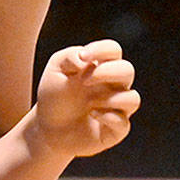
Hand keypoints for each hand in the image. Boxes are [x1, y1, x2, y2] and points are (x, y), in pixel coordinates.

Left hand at [34, 39, 139, 157]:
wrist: (46, 127)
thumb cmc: (54, 94)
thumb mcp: (56, 69)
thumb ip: (70, 56)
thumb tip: (87, 59)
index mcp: (101, 66)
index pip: (114, 50)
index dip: (103, 50)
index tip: (84, 56)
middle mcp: (113, 85)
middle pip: (127, 70)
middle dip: (107, 72)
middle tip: (84, 81)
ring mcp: (117, 108)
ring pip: (132, 98)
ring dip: (109, 98)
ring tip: (89, 102)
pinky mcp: (115, 130)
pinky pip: (123, 123)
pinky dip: (109, 118)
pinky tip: (92, 114)